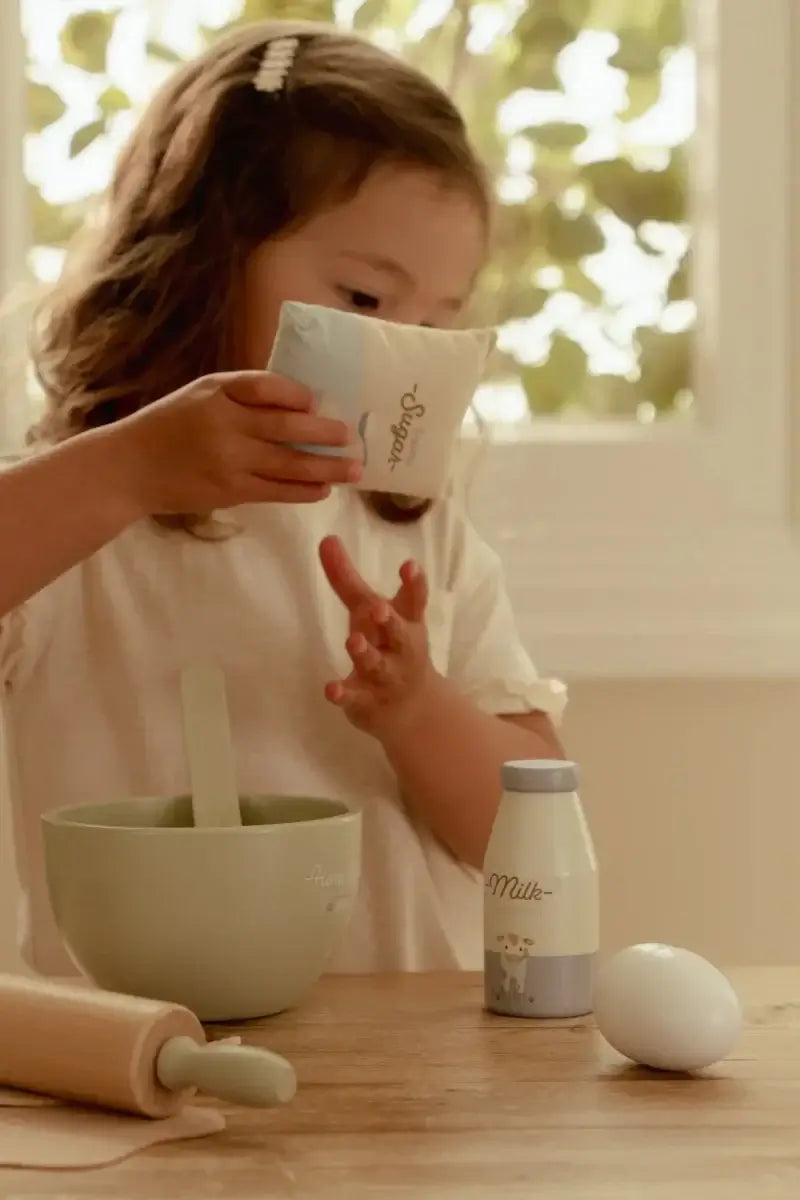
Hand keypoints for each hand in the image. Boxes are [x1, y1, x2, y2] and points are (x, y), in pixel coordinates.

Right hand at [111, 370, 361, 516]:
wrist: (129, 468)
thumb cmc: (169, 427)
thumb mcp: (199, 395)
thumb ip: (241, 393)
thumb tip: (299, 401)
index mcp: (216, 392)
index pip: (264, 386)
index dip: (295, 394)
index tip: (317, 402)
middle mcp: (224, 424)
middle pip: (285, 427)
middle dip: (325, 433)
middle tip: (351, 436)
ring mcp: (228, 460)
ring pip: (288, 464)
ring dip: (326, 467)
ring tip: (353, 469)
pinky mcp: (229, 491)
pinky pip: (276, 491)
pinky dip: (303, 491)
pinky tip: (323, 489)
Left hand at [319, 534, 436, 734]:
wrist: (411, 708)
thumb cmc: (387, 644)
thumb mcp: (368, 609)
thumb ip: (346, 578)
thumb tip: (326, 538)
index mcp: (406, 622)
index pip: (414, 600)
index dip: (413, 584)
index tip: (409, 565)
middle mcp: (401, 648)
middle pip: (400, 634)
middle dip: (390, 621)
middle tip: (378, 608)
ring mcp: (386, 676)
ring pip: (377, 665)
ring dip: (366, 654)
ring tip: (355, 641)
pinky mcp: (367, 700)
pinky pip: (356, 698)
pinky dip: (344, 694)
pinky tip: (331, 690)